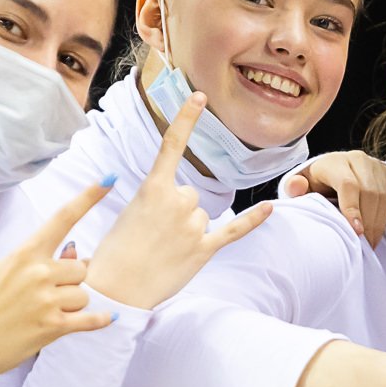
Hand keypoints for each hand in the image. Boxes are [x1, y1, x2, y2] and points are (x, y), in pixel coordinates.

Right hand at [0, 183, 114, 386]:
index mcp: (24, 254)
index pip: (62, 218)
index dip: (88, 197)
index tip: (110, 178)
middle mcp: (39, 274)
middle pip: (81, 266)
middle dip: (71, 279)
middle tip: (49, 291)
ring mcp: (47, 302)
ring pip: (84, 294)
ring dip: (74, 303)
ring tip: (48, 311)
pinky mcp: (53, 328)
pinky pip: (91, 319)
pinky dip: (100, 320)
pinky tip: (106, 318)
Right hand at [87, 91, 274, 307]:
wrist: (115, 290)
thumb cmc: (115, 253)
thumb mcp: (127, 214)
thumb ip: (154, 199)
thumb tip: (169, 199)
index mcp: (152, 189)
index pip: (172, 145)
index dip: (186, 118)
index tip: (199, 96)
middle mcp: (176, 202)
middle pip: (189, 195)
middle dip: (175, 212)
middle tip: (153, 235)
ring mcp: (192, 226)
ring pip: (201, 215)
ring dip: (187, 230)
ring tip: (164, 249)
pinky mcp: (203, 250)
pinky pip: (234, 229)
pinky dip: (253, 219)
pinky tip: (270, 208)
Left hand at [281, 149, 385, 245]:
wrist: (336, 171)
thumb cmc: (318, 184)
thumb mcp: (303, 186)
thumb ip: (295, 188)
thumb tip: (297, 186)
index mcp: (334, 162)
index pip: (348, 184)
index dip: (353, 209)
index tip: (356, 232)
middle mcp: (358, 159)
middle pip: (369, 192)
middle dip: (368, 222)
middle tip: (364, 245)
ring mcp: (376, 165)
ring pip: (384, 196)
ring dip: (378, 223)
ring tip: (371, 242)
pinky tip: (377, 231)